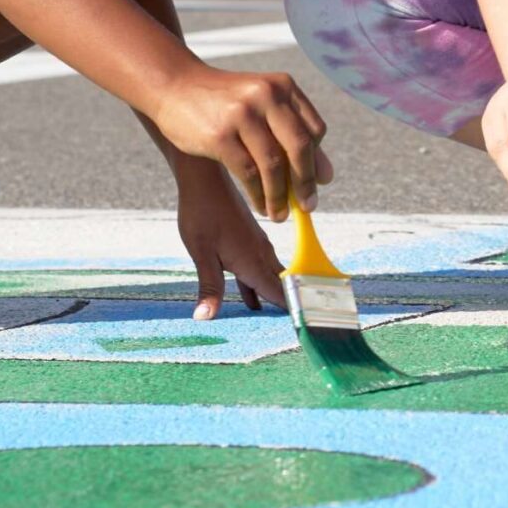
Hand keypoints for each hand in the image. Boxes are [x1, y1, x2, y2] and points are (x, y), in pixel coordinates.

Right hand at [150, 66, 331, 220]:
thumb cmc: (223, 102)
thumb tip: (327, 177)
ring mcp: (242, 114)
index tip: (317, 184)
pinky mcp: (220, 135)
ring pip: (273, 165)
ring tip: (280, 214)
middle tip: (308, 206)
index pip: (314, 130)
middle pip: (300, 147)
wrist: (174, 86)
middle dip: (306, 183)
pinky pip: (248, 173)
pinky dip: (258, 195)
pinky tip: (260, 206)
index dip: (317, 161)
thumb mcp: (261, 106)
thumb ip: (292, 134)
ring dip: (279, 196)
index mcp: (283, 86)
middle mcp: (266, 95)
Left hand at [174, 166, 284, 319]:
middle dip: (288, 306)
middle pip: (280, 286)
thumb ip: (209, 286)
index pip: (279, 293)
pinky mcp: (249, 240)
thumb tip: (205, 318)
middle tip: (299, 328)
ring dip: (274, 296)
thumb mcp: (201, 253)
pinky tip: (252, 299)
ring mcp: (256, 245)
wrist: (206, 180)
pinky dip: (260, 285)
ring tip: (276, 321)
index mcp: (252, 261)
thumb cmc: (201, 215)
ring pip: (271, 277)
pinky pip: (261, 268)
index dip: (292, 310)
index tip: (307, 327)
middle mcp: (260, 254)